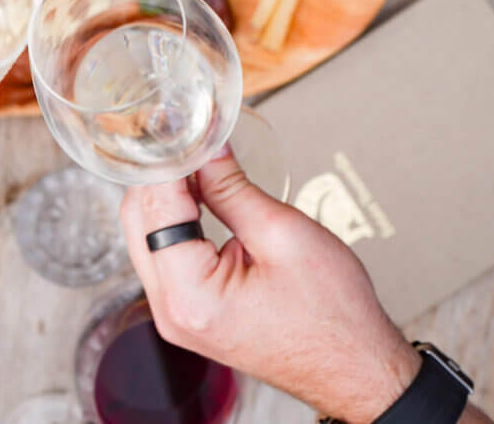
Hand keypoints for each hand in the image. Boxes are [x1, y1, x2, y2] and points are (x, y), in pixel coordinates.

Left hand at [120, 147, 421, 422]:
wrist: (356, 369)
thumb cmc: (334, 316)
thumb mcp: (284, 234)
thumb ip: (232, 186)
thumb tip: (204, 147)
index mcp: (189, 295)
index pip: (155, 205)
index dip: (167, 157)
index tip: (178, 123)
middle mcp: (170, 311)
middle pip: (137, 219)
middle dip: (160, 172)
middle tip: (188, 134)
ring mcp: (174, 315)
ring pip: (144, 234)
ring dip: (165, 193)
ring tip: (195, 156)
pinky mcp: (186, 312)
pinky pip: (162, 253)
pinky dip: (172, 218)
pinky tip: (194, 191)